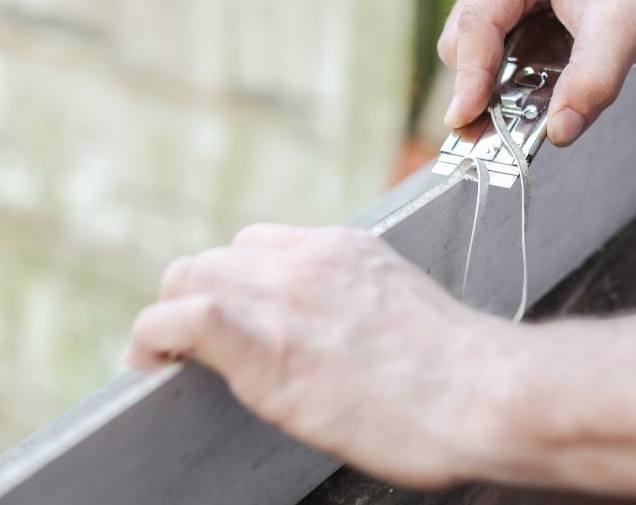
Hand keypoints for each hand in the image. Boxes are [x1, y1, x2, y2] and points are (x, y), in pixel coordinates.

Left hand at [126, 224, 520, 488]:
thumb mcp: (410, 309)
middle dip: (195, 295)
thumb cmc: (466, 372)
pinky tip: (149, 363)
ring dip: (167, 317)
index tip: (233, 314)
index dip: (237, 281)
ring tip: (160, 358)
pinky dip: (154, 337)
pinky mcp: (267, 352)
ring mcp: (287, 302)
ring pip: (190, 278)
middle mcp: (309, 264)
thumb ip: (368, 305)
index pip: (260, 243)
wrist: (485, 392)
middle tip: (188, 344)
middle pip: (217, 257)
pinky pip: (184, 321)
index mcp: (346, 250)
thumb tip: (354, 336)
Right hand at [438, 0, 635, 145]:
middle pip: (465, 39)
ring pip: (473, 54)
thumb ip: (593, 83)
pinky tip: (533, 102)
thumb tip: (558, 132)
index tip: (464, 119)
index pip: (479, 19)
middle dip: (478, 88)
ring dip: (492, 91)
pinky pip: (494, 61)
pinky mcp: (509, 18)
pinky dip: (507, 88)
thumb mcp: (627, 33)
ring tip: (518, 121)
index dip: (469, 73)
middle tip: (497, 135)